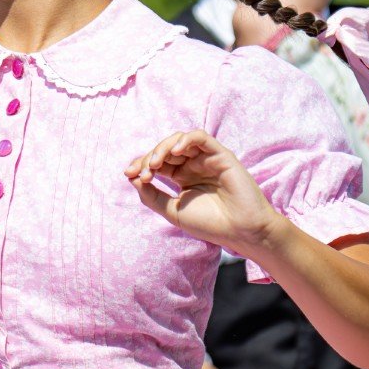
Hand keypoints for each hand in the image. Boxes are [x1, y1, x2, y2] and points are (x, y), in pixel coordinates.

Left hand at [125, 130, 282, 257]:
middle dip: (149, 157)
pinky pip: (201, 137)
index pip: (157, 162)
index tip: (129, 174)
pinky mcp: (221, 155)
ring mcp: (207, 159)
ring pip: (180, 140)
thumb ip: (152, 195)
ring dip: (162, 148)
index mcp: (182, 177)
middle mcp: (193, 165)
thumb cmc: (210, 224)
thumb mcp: (173, 211)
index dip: (141, 164)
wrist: (240, 231)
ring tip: (155, 164)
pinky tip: (173, 153)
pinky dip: (185, 140)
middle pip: (165, 150)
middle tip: (143, 172)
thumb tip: (132, 177)